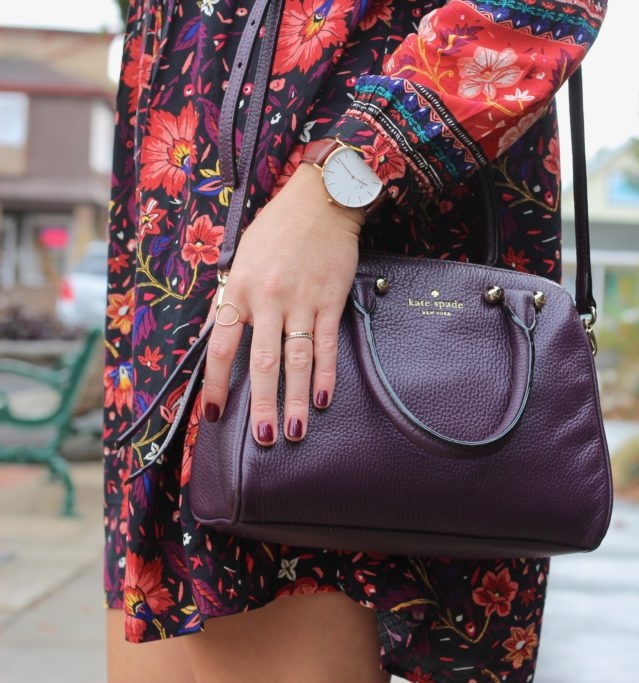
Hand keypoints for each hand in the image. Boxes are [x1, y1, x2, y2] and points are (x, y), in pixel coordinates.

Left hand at [201, 162, 362, 443]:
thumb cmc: (277, 229)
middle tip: (262, 438)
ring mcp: (302, 300)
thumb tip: (219, 338)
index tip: (213, 415)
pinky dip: (326, 372)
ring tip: (295, 430)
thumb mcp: (242, 258)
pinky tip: (324, 398)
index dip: (215, 384)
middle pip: (261, 362)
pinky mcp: (331, 299)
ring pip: (296, 359)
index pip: (220, 346)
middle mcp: (268, 298)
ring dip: (296, 398)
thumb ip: (232, 299)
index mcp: (238, 288)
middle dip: (261, 404)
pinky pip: (327, 343)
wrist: (320, 200)